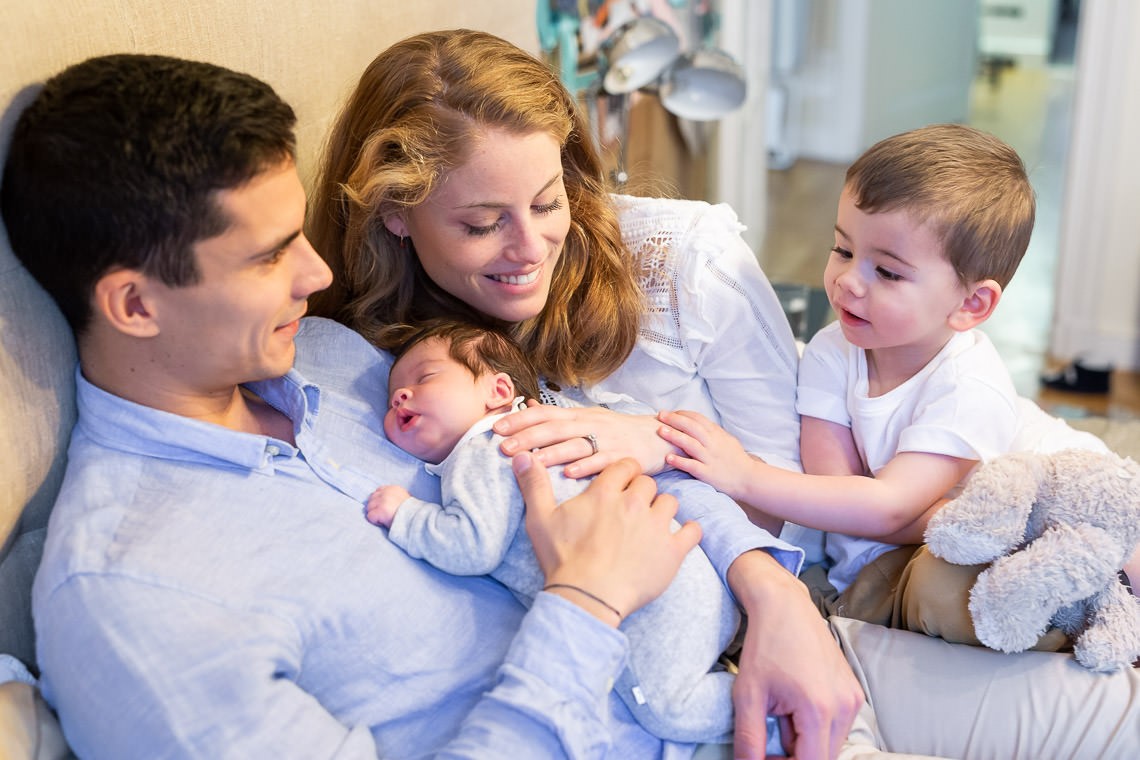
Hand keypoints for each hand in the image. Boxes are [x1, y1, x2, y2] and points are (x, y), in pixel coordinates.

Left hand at [365, 485, 410, 527]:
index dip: (379, 500)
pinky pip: (370, 516)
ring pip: (369, 507)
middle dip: (375, 507)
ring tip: (384, 519)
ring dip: (375, 514)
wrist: (414, 519)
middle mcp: (387, 492)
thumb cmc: (411, 512)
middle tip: (383, 515)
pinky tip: (383, 522)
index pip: (379, 491)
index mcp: (394, 488)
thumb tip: (386, 502)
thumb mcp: (404, 499)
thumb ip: (394, 497)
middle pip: (371, 498)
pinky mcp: (380, 510)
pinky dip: (375, 521)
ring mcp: (382, 501)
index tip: (384, 507)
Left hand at [495, 401, 673, 477]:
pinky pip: (601, 461)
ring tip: (528, 461)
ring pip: (574, 444)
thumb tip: (528, 407)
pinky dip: (584, 467)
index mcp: (579, 416)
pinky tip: (568, 473)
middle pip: (554, 428)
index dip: (520, 419)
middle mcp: (590, 425)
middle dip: (527, 437)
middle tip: (503, 447)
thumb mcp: (589, 418)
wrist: (660, 437)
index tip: (496, 428)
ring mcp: (607, 440)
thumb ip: (560, 418)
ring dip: (549, 452)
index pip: (545, 413)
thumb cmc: (619, 431)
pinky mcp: (622, 457)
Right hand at [512, 452, 700, 624]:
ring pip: (670, 502)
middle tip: (631, 508)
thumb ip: (533, 485)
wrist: (586, 597)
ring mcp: (655, 526)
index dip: (623, 473)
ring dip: (661, 510)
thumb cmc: (563, 559)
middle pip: (648, 483)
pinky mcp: (672, 551)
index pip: (624, 466)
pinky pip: (693, 530)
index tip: (619, 484)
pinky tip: (682, 535)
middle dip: (641, 492)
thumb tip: (521, 456)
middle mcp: (633, 503)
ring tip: (651, 524)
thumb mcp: (540, 519)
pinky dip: (689, 532)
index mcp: (605, 493)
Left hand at [657, 409, 755, 500]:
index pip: (698, 418)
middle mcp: (713, 444)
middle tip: (660, 415)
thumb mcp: (727, 440)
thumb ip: (713, 431)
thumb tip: (698, 423)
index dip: (683, 414)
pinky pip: (692, 466)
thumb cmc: (736, 459)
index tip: (670, 413)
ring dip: (675, 436)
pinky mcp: (708, 473)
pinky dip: (680, 461)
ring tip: (660, 431)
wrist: (748, 479)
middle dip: (675, 420)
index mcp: (717, 434)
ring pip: (691, 444)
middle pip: (692, 427)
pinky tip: (668, 458)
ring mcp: (710, 458)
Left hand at [727, 552, 862, 758]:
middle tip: (768, 739)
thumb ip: (750, 740)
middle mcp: (845, 707)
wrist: (785, 607)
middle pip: (823, 757)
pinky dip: (815, 726)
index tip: (763, 757)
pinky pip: (837, 727)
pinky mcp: (853, 692)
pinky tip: (796, 704)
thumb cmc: (765, 645)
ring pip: (830, 744)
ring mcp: (853, 699)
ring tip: (781, 714)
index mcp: (819, 710)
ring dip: (805, 742)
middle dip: (794, 755)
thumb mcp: (747, 695)